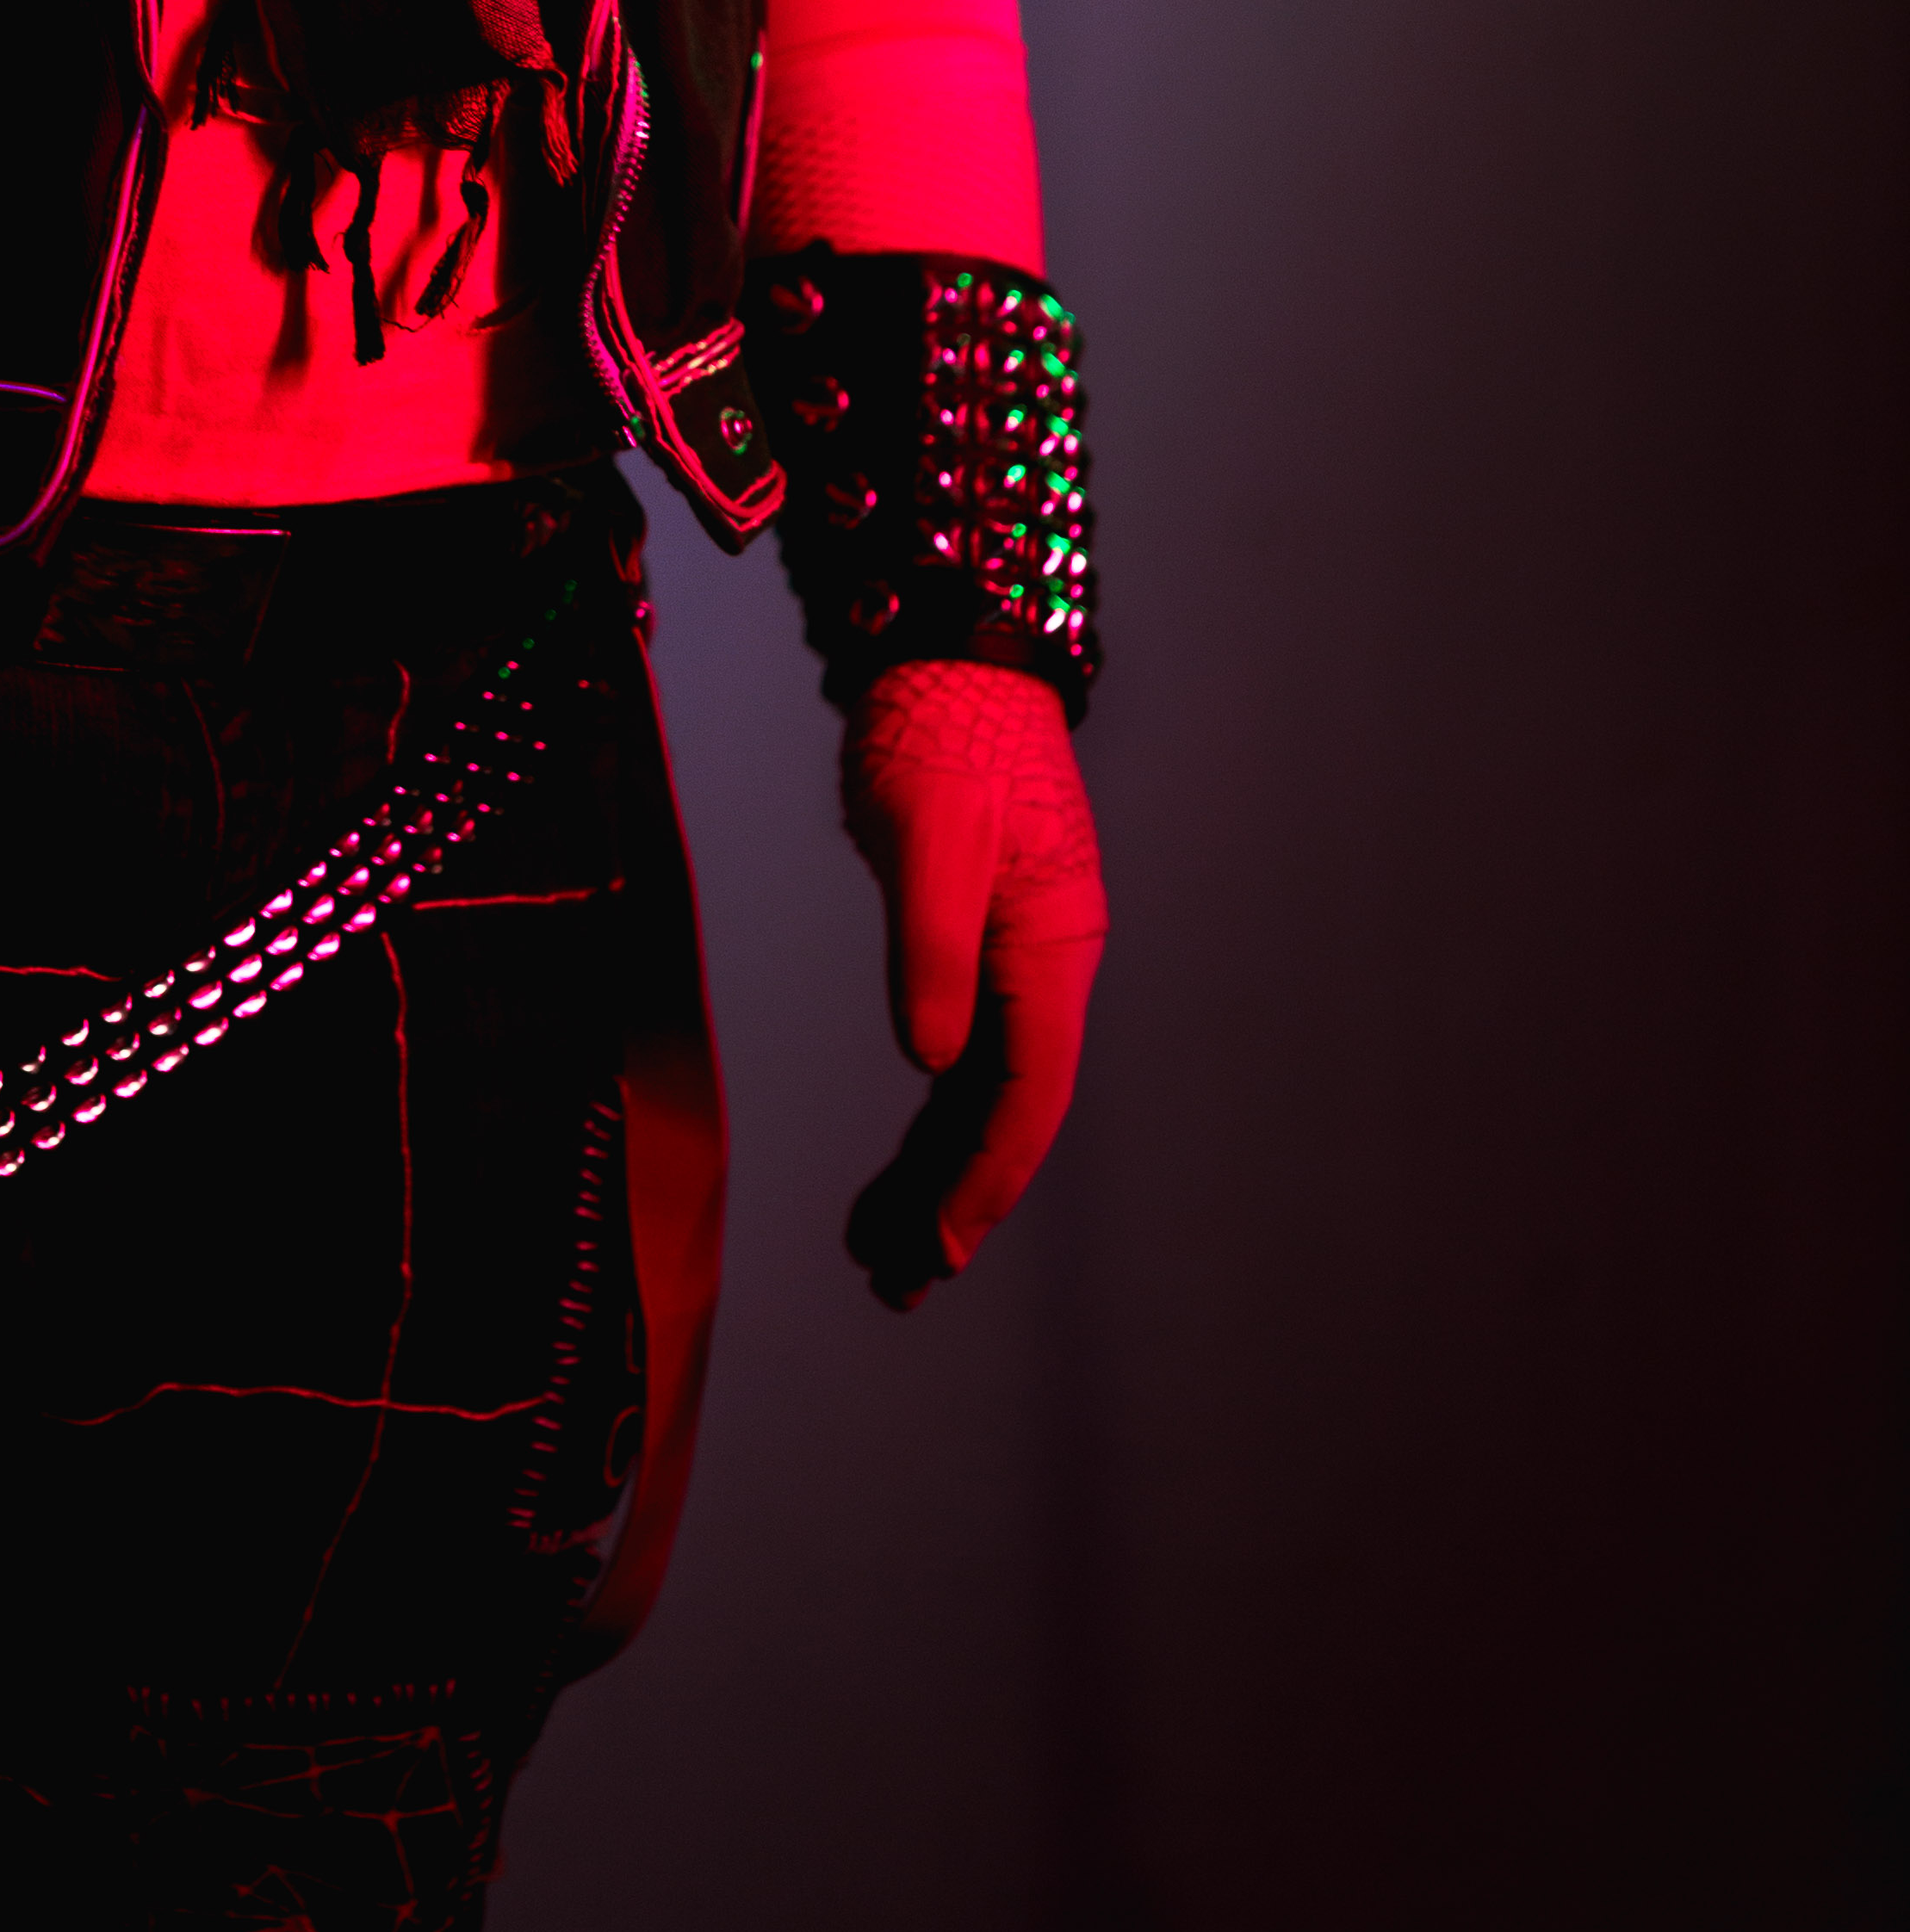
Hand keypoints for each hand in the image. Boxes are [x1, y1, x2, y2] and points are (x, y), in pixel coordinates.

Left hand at [837, 658, 1105, 1310]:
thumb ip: (930, 945)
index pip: (1029, 1092)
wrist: (950, 648)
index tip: (939, 1248)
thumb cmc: (943, 729)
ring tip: (881, 1252)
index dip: (987, 1178)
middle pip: (1009, 1110)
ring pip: (985, 1092)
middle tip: (896, 1283)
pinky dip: (932, 1115)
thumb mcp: (927, 833)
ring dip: (939, 1171)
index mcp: (1052, 947)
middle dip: (957, 1201)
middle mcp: (1045, 963)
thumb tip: (930, 1060)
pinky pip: (964, 1051)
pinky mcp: (979, 939)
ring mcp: (1016, 955)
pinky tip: (900, 1164)